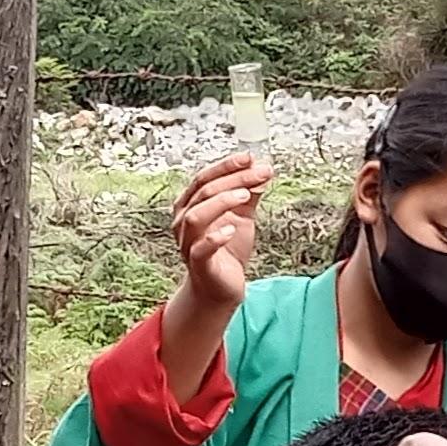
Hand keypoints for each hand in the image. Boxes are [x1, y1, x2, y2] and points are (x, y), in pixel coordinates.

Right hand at [172, 152, 269, 308]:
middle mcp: (183, 221)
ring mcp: (188, 243)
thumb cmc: (227, 251)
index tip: (249, 158)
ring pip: (196, 215)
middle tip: (260, 173)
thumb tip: (263, 169)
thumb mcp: (241, 217)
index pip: (204, 177)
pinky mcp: (198, 264)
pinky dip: (215, 237)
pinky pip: (200, 248)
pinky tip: (231, 229)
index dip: (226, 166)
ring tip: (245, 195)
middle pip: (204, 191)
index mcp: (190, 205)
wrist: (221, 288)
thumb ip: (249, 193)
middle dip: (233, 179)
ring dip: (222, 201)